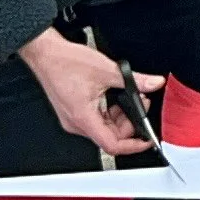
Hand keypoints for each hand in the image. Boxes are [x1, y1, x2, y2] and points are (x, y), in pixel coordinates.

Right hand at [19, 29, 165, 156]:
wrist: (46, 53)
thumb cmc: (65, 62)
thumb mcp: (108, 70)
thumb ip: (135, 80)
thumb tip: (153, 83)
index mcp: (83, 118)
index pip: (112, 145)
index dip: (133, 145)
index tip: (147, 140)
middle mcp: (76, 123)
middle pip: (111, 136)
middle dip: (130, 121)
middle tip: (140, 102)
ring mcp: (74, 118)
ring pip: (105, 127)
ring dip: (121, 114)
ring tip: (128, 95)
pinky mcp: (74, 111)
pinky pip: (97, 118)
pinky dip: (110, 110)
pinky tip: (114, 95)